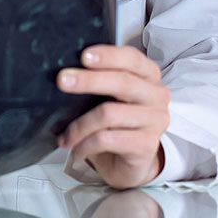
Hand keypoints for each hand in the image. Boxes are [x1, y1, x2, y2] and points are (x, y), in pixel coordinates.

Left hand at [57, 45, 170, 188]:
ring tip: (65, 136)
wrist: (128, 162)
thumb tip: (64, 75)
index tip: (84, 56)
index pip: (132, 59)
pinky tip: (76, 150)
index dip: (109, 55)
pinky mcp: (147, 145)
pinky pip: (107, 139)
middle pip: (123, 82)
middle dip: (88, 80)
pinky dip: (85, 145)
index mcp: (147, 76)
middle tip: (62, 81)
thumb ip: (96, 81)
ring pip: (109, 114)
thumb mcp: (106, 98)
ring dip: (79, 125)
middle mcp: (156, 95)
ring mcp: (155, 121)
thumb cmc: (114, 124)